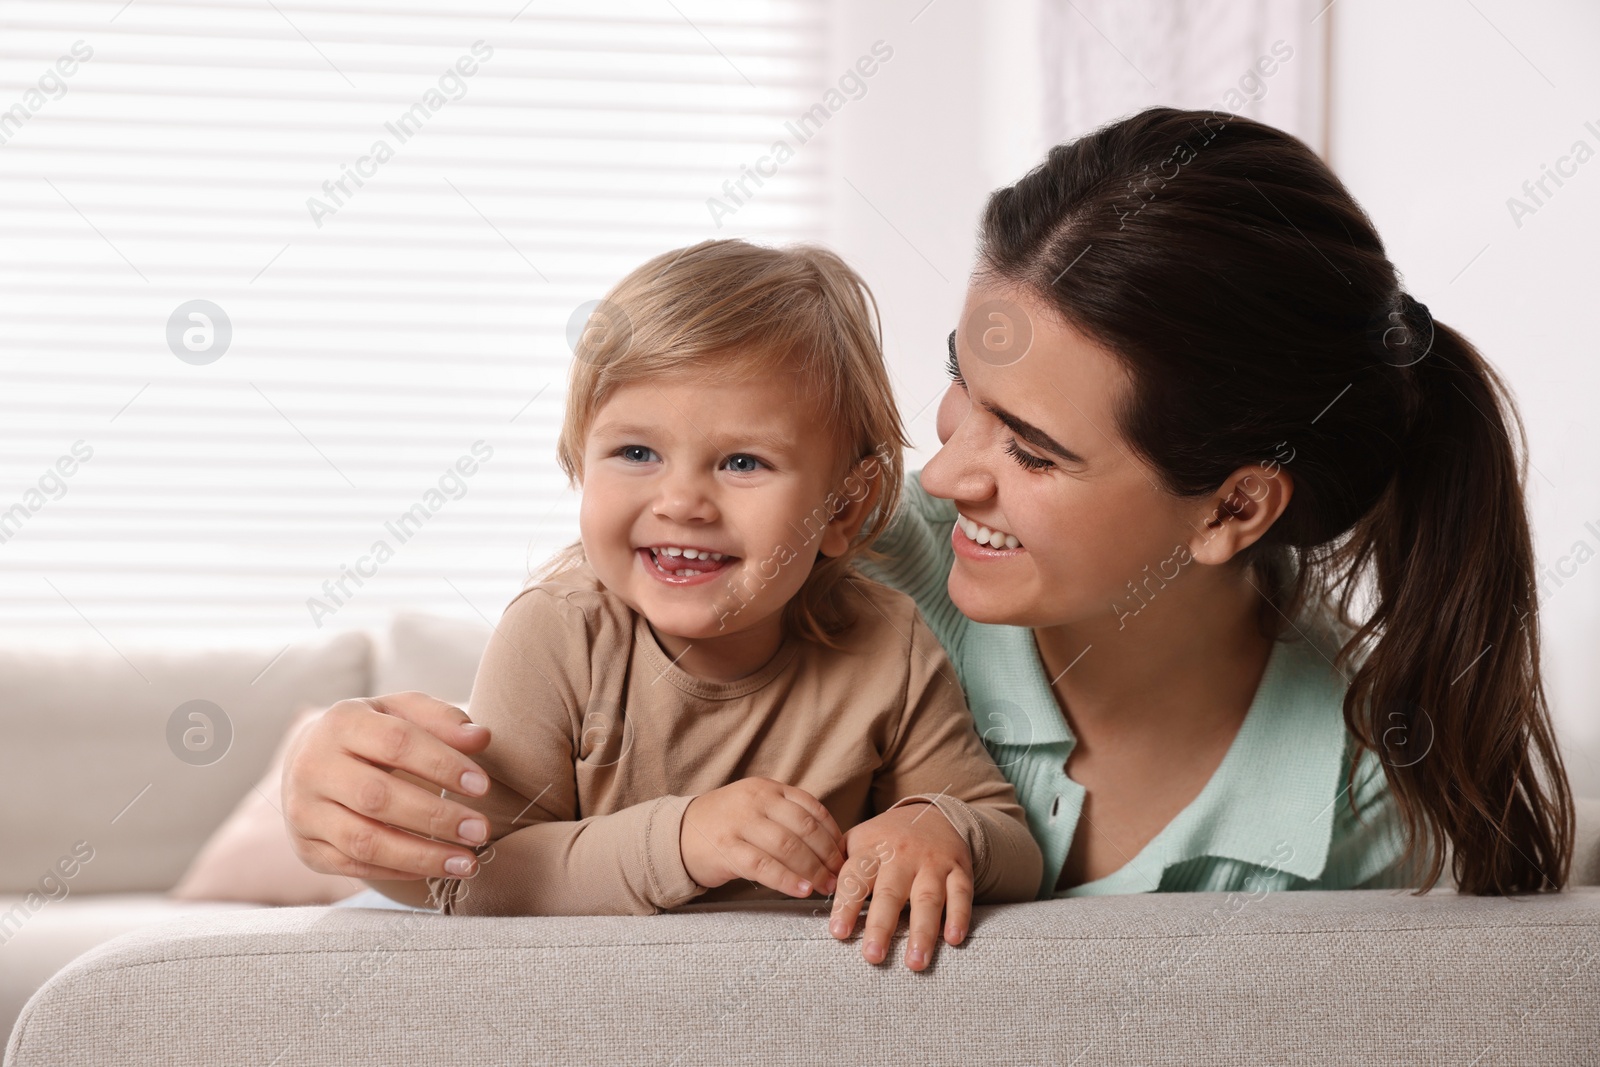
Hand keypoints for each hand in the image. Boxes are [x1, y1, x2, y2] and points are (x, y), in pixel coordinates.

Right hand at [281, 692, 494, 880]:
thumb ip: (442, 720)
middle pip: (377, 797)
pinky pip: (355, 866)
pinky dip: (400, 871)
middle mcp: (314, 767)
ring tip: (468, 862)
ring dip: (422, 856)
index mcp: (342, 722)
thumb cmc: (373, 733)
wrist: (311, 760)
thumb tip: (482, 737)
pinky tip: (437, 869)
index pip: (396, 743)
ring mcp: (305, 812)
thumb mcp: (403, 711)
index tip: (482, 786)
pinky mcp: (307, 848)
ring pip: (364, 841)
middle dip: (436, 817)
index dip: (442, 765)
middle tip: (481, 830)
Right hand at [679, 778, 845, 898]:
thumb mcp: (756, 806)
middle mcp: (755, 801)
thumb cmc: (727, 823)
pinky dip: (787, 880)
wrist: (678, 832)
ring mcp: (740, 824)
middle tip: (839, 875)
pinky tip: (802, 890)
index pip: (812, 808)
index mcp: (768, 788)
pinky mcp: (726, 849)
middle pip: (804, 828)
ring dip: (812, 870)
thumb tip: (829, 844)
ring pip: (787, 846)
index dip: (832, 833)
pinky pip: (764, 866)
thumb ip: (787, 815)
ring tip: (826, 886)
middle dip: (827, 855)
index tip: (844, 854)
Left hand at [828, 801, 972, 970]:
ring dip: (922, 931)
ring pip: (928, 898)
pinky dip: (959, 916)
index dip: (846, 905)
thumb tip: (807, 889)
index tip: (838, 933)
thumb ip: (836, 865)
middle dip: (881, 925)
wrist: (933, 813)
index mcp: (871, 850)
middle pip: (890, 893)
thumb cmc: (886, 840)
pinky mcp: (959, 869)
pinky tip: (954, 939)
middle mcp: (901, 856)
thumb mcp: (859, 842)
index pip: (855, 878)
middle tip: (872, 955)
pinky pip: (961, 893)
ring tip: (915, 963)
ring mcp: (932, 863)